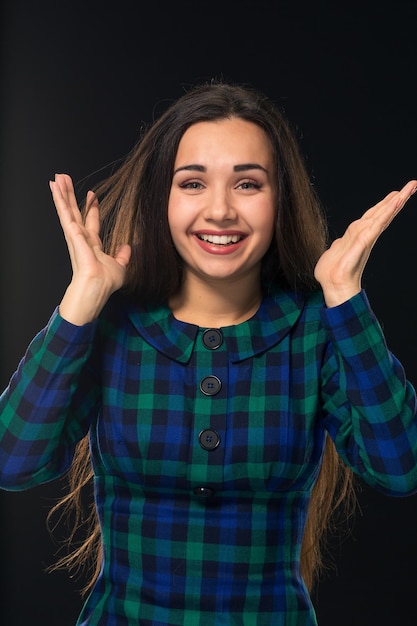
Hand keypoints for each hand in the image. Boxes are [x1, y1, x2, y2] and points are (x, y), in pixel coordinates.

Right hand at [50, 173, 130, 323]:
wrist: (97, 288)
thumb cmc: (105, 283)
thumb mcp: (120, 267)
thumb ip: (122, 256)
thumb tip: (128, 248)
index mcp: (92, 245)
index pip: (92, 222)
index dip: (92, 208)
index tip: (93, 195)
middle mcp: (81, 238)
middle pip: (75, 212)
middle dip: (71, 196)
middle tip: (66, 180)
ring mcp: (75, 235)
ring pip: (67, 210)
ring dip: (62, 193)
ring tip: (58, 178)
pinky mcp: (71, 233)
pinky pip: (65, 213)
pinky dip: (59, 200)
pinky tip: (55, 188)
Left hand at [314, 179, 416, 306]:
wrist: (333, 287)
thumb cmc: (331, 274)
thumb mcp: (334, 253)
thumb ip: (339, 245)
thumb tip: (339, 243)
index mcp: (359, 236)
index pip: (375, 216)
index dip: (386, 204)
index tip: (398, 192)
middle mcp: (365, 235)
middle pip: (383, 212)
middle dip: (398, 198)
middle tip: (413, 185)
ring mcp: (366, 238)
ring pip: (382, 215)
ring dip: (395, 201)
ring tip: (408, 189)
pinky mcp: (364, 242)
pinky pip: (377, 224)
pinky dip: (386, 213)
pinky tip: (395, 203)